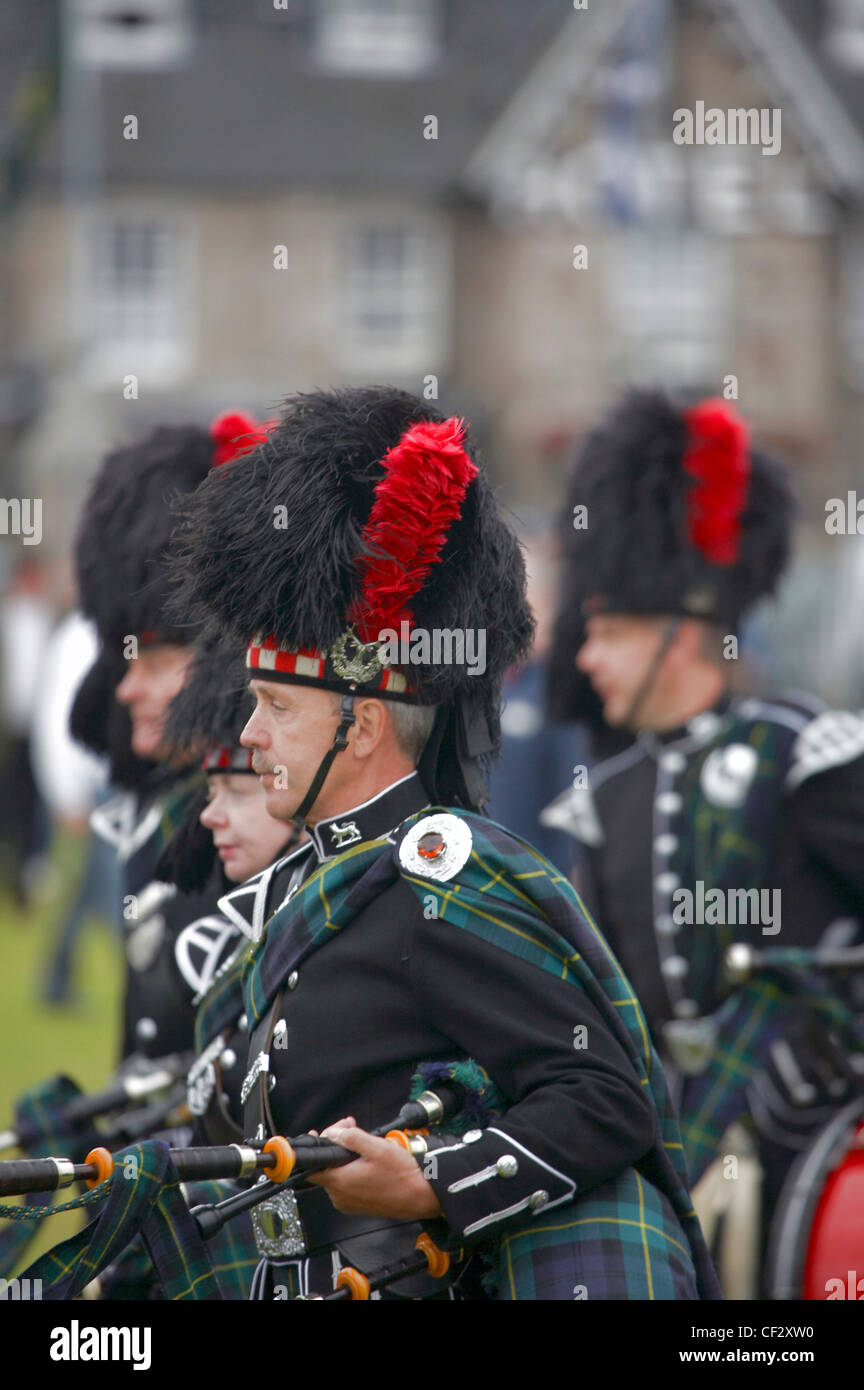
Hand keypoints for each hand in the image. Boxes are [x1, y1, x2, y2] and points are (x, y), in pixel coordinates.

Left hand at [304, 1118, 443, 1219]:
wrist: (421, 1196)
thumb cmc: (402, 1175)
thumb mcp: (376, 1147)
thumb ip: (350, 1137)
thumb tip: (332, 1133)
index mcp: (340, 1182)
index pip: (312, 1168)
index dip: (317, 1148)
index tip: (323, 1136)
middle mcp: (340, 1197)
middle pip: (327, 1167)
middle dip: (337, 1145)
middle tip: (351, 1129)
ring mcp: (349, 1203)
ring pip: (338, 1175)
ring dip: (346, 1157)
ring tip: (363, 1143)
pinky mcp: (358, 1206)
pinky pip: (347, 1185)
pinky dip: (353, 1171)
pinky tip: (367, 1160)